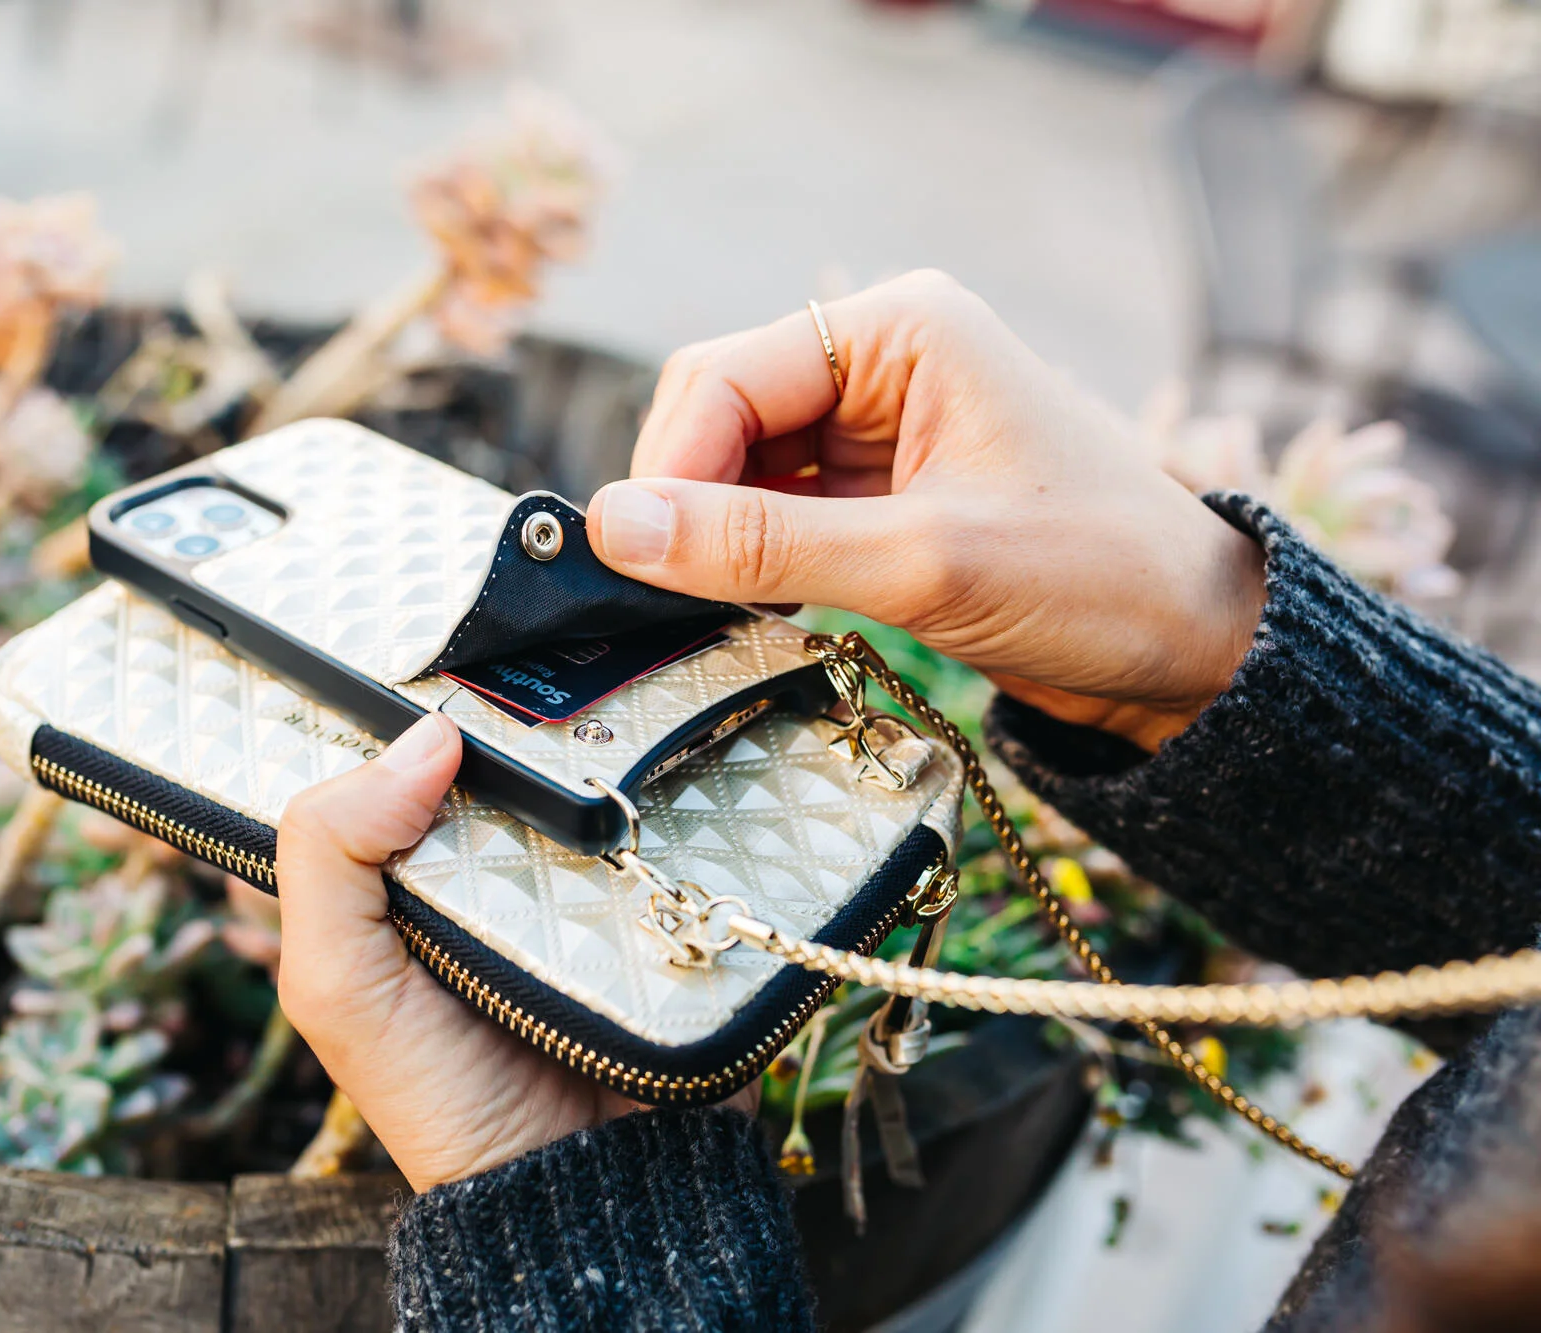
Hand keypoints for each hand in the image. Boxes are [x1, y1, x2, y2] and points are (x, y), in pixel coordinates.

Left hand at [275, 713, 637, 1190]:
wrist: (589, 1183)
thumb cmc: (443, 1095)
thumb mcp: (339, 982)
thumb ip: (328, 855)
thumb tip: (425, 738)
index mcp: (406, 869)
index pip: (402, 753)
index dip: (413, 705)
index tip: (435, 666)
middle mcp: (495, 858)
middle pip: (509, 747)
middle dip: (517, 714)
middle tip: (529, 680)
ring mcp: (586, 870)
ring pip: (597, 769)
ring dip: (605, 749)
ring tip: (603, 721)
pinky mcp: (663, 888)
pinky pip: (677, 817)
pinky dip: (675, 796)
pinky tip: (667, 771)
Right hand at [586, 271, 1265, 752]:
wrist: (1197, 648)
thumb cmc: (1099, 579)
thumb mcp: (922, 562)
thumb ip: (762, 543)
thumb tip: (618, 529)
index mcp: (902, 329)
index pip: (727, 376)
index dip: (669, 467)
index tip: (640, 558)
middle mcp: (882, 360)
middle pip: (719, 413)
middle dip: (685, 497)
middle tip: (674, 591)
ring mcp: (880, 426)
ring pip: (738, 466)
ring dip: (715, 532)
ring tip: (717, 606)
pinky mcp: (881, 489)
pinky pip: (775, 509)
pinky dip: (750, 556)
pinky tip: (753, 606)